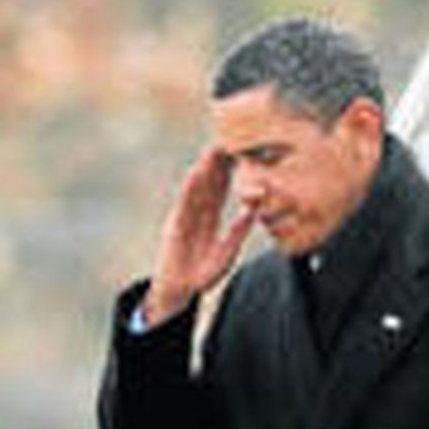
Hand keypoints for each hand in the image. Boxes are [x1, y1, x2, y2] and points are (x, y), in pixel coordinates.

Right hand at [144, 147, 258, 324]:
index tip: (243, 149)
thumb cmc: (202, 275)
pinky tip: (198, 172)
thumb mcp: (227, 252)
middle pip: (209, 180)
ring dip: (206, 166)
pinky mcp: (175, 225)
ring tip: (216, 146)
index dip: (232, 168)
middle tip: (232, 136)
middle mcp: (197, 211)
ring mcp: (185, 216)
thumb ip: (238, 231)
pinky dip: (190, 187)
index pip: (223, 186)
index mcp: (211, 216)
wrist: (178, 292)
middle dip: (219, 159)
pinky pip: (184, 202)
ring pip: (197, 186)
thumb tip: (253, 211)